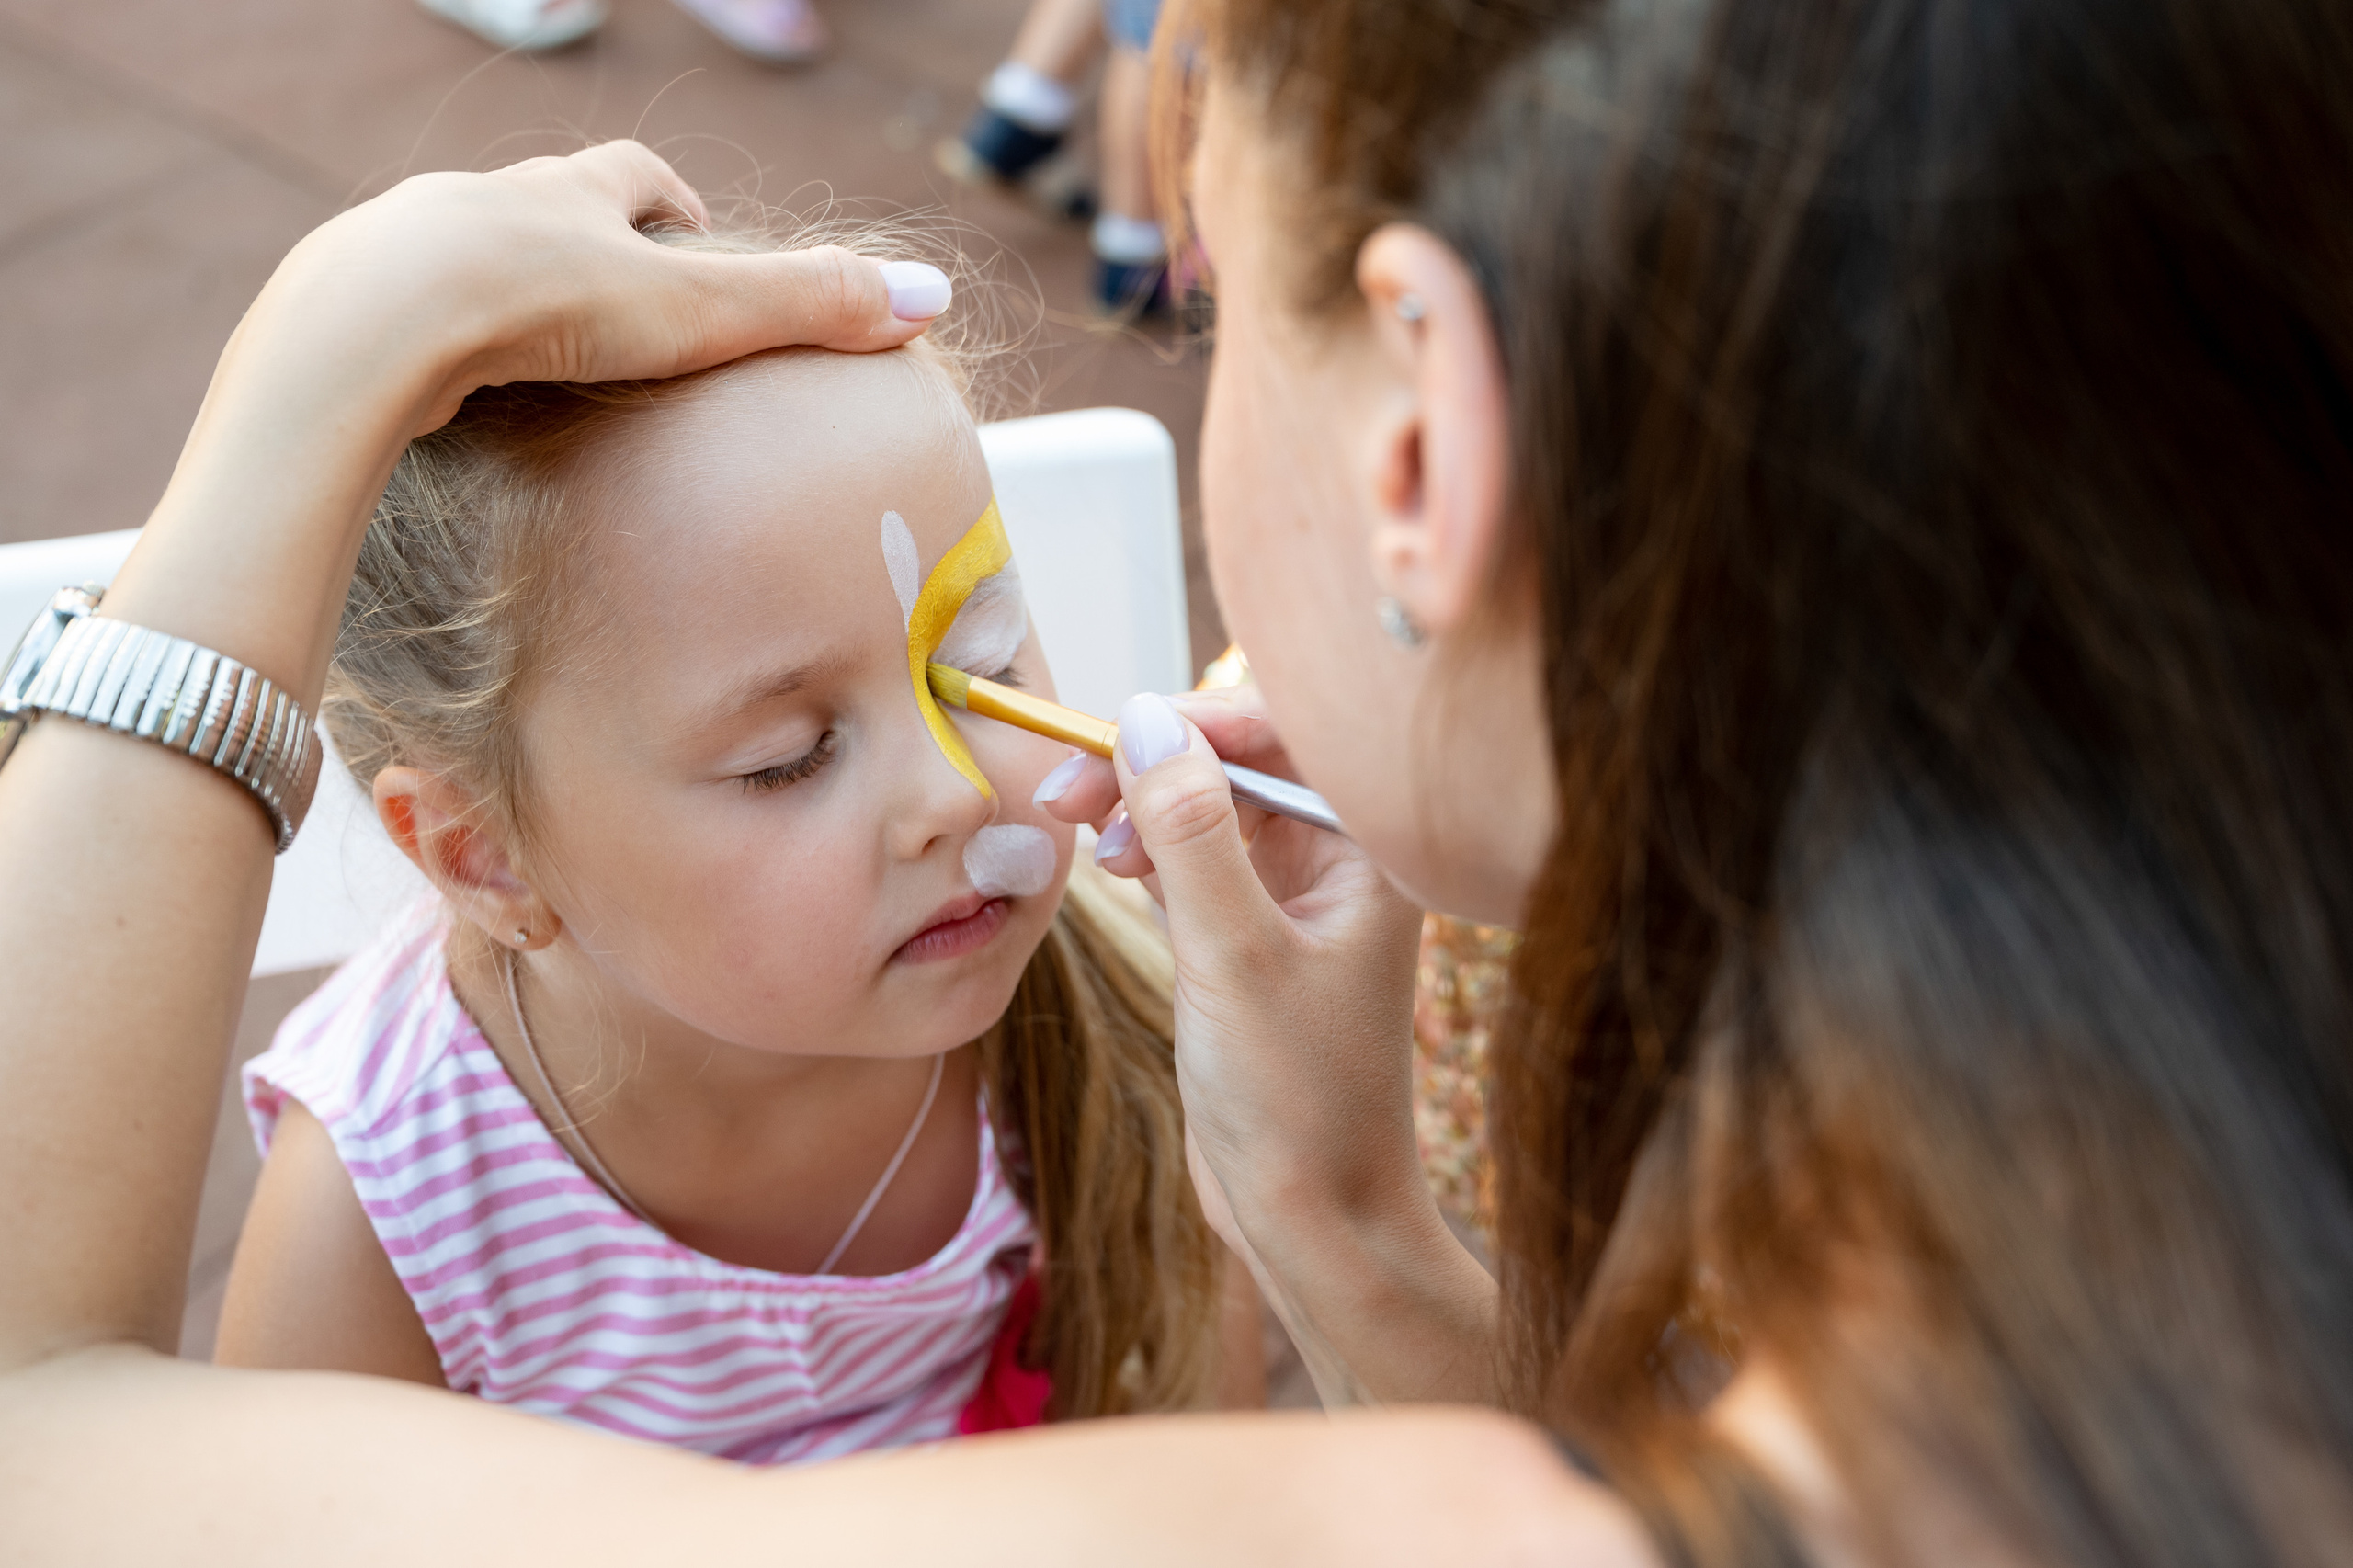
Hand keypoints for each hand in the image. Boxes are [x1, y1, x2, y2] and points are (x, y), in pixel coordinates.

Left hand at [231, 139, 943, 438]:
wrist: (374, 324)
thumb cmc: (541, 307)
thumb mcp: (696, 311)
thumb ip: (808, 307)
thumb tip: (932, 299)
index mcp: (570, 194)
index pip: (633, 177)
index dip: (669, 202)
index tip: (691, 231)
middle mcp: (485, 203)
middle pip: (544, 204)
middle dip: (580, 239)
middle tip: (614, 299)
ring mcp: (405, 250)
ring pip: (462, 257)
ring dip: (495, 291)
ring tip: (521, 354)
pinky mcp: (344, 310)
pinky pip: (395, 318)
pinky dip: (425, 344)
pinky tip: (437, 393)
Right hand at [1038, 689, 1495, 1402]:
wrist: (1314, 1223)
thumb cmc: (1300, 1100)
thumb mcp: (1234, 957)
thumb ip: (1191, 834)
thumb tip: (1144, 721)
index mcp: (1367, 855)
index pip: (1282, 737)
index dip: (1191, 719)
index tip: (1105, 735)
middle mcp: (1338, 869)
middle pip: (1236, 766)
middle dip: (1151, 761)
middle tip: (1066, 788)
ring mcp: (1292, 907)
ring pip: (1206, 815)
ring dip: (1141, 808)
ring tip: (1085, 836)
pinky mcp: (1249, 946)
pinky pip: (1194, 866)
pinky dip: (1148, 855)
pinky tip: (1113, 868)